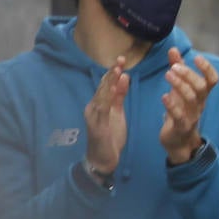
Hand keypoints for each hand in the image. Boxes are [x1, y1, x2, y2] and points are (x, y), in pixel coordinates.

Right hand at [84, 58, 128, 173]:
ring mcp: (94, 115)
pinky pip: (102, 110)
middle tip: (120, 59)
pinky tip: (113, 90)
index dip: (113, 72)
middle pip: (103, 87)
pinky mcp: (97, 125)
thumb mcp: (117, 113)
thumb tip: (125, 77)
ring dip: (109, 83)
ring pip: (101, 95)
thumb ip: (119, 96)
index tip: (122, 60)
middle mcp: (94, 106)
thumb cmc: (110, 136)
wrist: (102, 159)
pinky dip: (107, 99)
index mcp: (99, 103)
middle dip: (111, 73)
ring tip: (117, 70)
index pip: (107, 84)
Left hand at [160, 48, 218, 162]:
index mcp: (201, 95)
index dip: (207, 68)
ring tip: (167, 74)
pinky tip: (163, 96)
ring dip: (180, 85)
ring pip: (191, 99)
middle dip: (189, 74)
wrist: (179, 141)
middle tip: (173, 66)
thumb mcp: (179, 89)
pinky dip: (172, 105)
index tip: (196, 57)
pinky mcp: (181, 127)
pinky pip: (179, 116)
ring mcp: (192, 116)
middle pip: (201, 87)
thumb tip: (173, 49)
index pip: (212, 80)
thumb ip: (177, 69)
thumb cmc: (180, 111)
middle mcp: (199, 104)